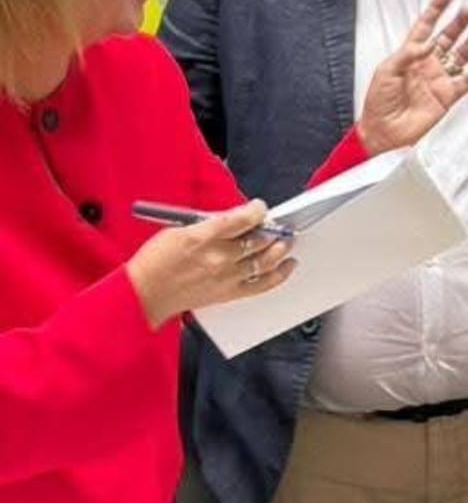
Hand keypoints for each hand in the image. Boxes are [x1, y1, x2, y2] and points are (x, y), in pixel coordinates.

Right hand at [128, 199, 294, 327]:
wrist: (144, 295)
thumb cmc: (155, 261)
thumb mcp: (178, 230)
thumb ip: (210, 223)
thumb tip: (235, 217)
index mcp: (203, 237)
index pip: (242, 219)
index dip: (257, 210)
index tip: (260, 207)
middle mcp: (219, 257)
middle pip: (259, 240)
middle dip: (273, 229)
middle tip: (280, 224)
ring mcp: (226, 277)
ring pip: (265, 261)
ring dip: (281, 249)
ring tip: (288, 241)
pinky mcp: (228, 293)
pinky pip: (261, 285)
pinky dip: (278, 275)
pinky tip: (288, 265)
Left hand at [359, 0, 467, 154]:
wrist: (383, 131)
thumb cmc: (378, 101)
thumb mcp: (386, 71)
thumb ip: (407, 55)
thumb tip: (428, 44)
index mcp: (410, 55)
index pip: (425, 27)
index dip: (436, 10)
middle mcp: (427, 64)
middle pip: (448, 38)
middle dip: (458, 23)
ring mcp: (439, 80)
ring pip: (460, 56)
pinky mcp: (447, 97)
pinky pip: (466, 82)